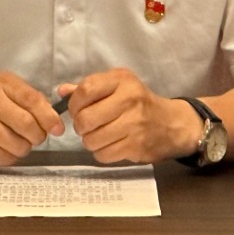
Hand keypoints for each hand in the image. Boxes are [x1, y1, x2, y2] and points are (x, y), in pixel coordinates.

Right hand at [0, 71, 64, 164]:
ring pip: (20, 145)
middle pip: (28, 125)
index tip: (58, 129)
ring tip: (16, 140)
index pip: (33, 100)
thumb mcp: (6, 92)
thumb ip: (31, 101)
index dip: (49, 117)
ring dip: (24, 147)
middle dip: (38, 135)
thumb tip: (54, 120)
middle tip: (35, 136)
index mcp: (2, 83)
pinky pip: (7, 157)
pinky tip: (3, 147)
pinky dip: (11, 156)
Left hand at [60, 68, 201, 163]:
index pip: (85, 90)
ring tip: (101, 134)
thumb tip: (62, 92)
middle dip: (81, 126)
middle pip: (85, 119)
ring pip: (91, 140)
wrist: (171, 124)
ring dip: (91, 140)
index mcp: (122, 80)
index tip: (78, 109)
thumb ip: (90, 88)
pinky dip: (102, 152)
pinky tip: (111, 144)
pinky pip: (103, 154)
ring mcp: (134, 124)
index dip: (75, 103)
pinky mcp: (136, 146)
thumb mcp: (118, 85)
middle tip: (89, 125)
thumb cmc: (139, 102)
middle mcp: (129, 99)